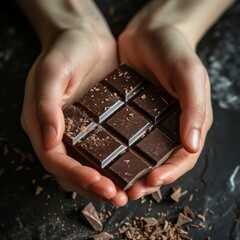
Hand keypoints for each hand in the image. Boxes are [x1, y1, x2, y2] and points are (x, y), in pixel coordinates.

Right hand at [21, 12, 127, 205]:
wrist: (84, 36)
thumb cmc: (65, 50)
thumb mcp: (52, 72)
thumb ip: (46, 105)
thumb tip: (51, 139)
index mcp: (43, 124)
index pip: (56, 160)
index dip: (76, 175)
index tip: (100, 184)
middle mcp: (60, 132)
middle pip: (72, 169)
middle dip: (94, 186)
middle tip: (118, 196)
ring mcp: (79, 130)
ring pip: (88, 165)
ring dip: (105, 181)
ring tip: (127, 192)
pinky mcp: (96, 124)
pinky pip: (103, 150)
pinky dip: (114, 164)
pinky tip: (130, 170)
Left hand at [118, 1, 212, 199]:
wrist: (151, 33)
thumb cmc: (176, 52)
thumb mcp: (190, 76)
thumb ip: (195, 110)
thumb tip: (192, 145)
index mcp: (187, 123)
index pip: (182, 157)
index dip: (169, 173)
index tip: (152, 181)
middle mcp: (166, 127)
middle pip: (158, 162)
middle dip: (144, 179)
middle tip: (128, 191)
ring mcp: (146, 123)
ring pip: (137, 155)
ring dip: (127, 171)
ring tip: (113, 182)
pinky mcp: (127, 114)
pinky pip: (120, 137)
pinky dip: (113, 150)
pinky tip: (102, 158)